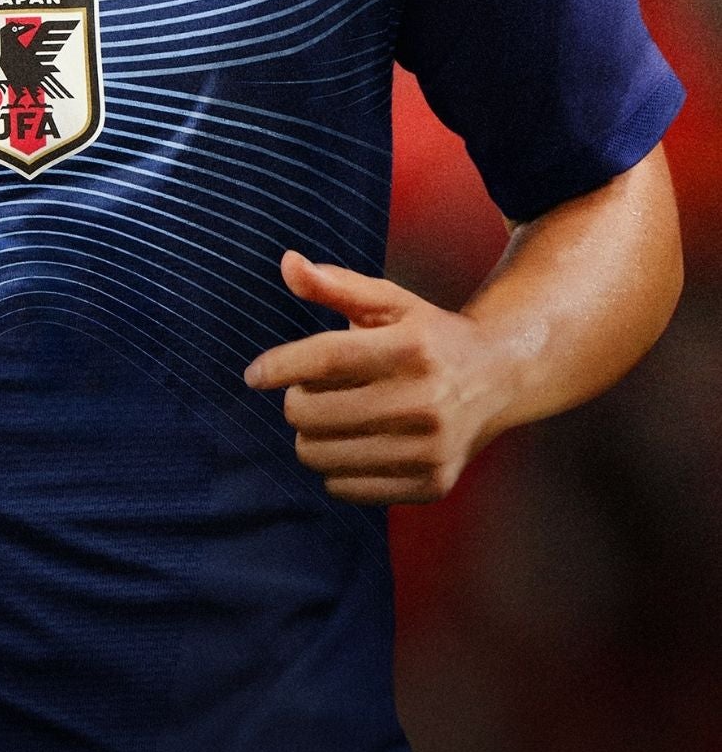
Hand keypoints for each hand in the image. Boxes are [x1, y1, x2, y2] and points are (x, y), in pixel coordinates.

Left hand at [241, 250, 512, 503]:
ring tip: (333, 415)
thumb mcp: (389, 301)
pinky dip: (335, 467)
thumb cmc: (427, 335)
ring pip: (320, 455)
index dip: (279, 366)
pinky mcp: (431, 485)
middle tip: (312, 390)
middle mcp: (424, 401)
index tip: (254, 374)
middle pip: (313, 411)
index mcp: (410, 348)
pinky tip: (355, 443)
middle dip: (297, 399)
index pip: (324, 359)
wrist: (497, 378)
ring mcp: (429, 449)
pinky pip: (344, 487)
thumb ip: (335, 284)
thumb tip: (287, 263)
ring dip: (311, 435)